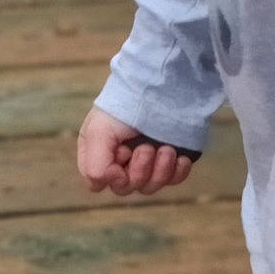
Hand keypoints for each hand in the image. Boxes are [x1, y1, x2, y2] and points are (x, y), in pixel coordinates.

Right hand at [76, 106, 197, 196]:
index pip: (97, 182)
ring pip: (149, 187)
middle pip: (126, 188)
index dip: (110, 175)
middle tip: (147, 147)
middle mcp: (121, 160)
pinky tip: (179, 158)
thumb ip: (95, 165)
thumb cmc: (125, 105)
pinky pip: (173, 180)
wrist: (162, 85)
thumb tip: (115, 183)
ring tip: (167, 149)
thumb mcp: (99, 131)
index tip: (122, 153)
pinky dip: (177, 172)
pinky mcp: (170, 160)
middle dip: (139, 170)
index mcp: (99, 151)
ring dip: (160, 171)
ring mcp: (148, 161)